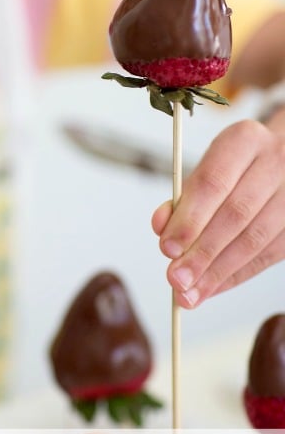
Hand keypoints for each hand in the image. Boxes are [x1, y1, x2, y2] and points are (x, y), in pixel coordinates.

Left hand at [152, 117, 284, 307]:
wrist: (281, 158)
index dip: (189, 219)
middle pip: (236, 214)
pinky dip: (234, 276)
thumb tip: (161, 228)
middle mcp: (275, 163)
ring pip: (254, 240)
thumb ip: (182, 197)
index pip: (213, 182)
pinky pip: (267, 256)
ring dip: (217, 272)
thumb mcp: (206, 168)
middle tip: (175, 278)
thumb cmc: (234, 166)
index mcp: (244, 140)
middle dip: (201, 252)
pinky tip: (210, 288)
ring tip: (188, 293)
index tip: (167, 248)